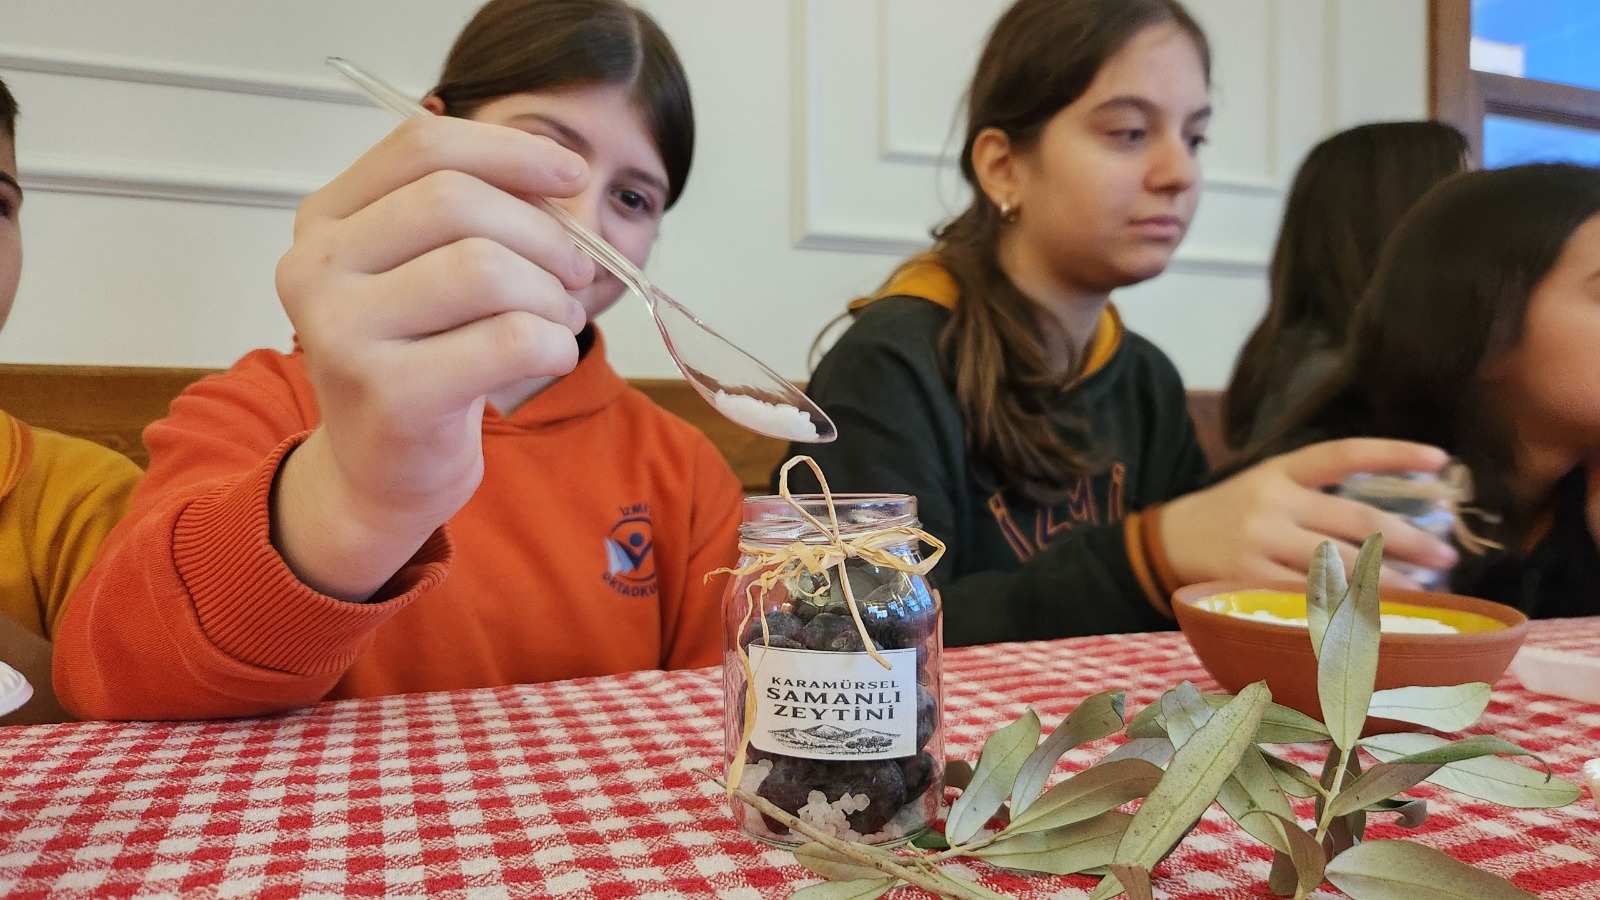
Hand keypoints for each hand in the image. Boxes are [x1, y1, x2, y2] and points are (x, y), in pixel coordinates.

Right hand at [271, 115, 592, 599]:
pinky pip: (510, 340)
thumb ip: (477, 212)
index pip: (421, 146)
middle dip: (542, 232)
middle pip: (456, 201)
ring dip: (551, 292)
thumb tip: (562, 179)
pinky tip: (548, 355)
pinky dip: (554, 342)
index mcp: (325, 220)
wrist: (379, 472)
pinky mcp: (390, 395)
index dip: (510, 151)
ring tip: (558, 319)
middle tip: (575, 271)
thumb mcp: (428, 270)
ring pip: (486, 268)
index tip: (574, 175)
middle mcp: (316, 268)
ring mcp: (343, 333)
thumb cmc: (421, 357)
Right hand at [1160, 438, 1458, 587]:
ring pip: (1339, 566)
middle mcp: (1272, 502)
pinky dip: (1346, 608)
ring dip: (1388, 582)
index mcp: (1280, 471)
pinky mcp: (1247, 581)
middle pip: (1355, 521)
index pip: (1343, 455)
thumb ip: (1317, 495)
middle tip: (1446, 554)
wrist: (1165, 543)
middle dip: (1409, 540)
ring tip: (1424, 592)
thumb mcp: (1266, 486)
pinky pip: (1308, 598)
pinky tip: (1374, 616)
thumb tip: (1392, 523)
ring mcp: (1259, 543)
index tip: (1439, 459)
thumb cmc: (1231, 515)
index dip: (1393, 455)